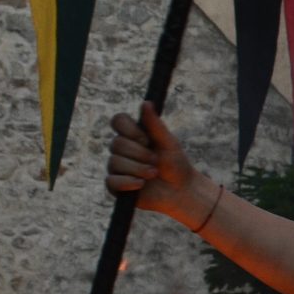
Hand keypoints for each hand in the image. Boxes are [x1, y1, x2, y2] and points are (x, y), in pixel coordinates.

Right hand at [105, 102, 212, 225]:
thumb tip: (146, 102)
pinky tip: (142, 184)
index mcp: (133, 135)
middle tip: (156, 160)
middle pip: (116, 143)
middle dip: (140, 154)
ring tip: (154, 174)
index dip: (129, 129)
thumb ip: (155, 124)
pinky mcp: (116, 185)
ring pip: (114, 162)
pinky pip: (112, 181)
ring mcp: (117, 167)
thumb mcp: (168, 142)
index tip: (146, 139)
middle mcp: (122, 149)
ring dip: (139, 169)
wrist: (181, 191)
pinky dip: (129, 182)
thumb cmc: (176, 165)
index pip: (118, 121)